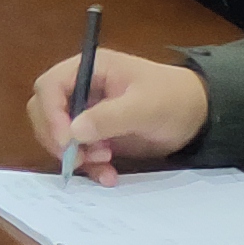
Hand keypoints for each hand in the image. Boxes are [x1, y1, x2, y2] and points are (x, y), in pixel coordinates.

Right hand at [28, 47, 209, 183]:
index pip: (49, 86)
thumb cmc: (173, 99)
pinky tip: (108, 175)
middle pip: (45, 111)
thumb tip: (73, 132)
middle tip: (80, 158)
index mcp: (89, 69)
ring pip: (58, 135)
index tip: (65, 142)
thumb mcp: (144, 106)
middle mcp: (81, 88)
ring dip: (75, 155)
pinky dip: (89, 167)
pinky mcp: (95, 134)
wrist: (198, 116)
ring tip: (104, 163)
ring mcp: (86, 112)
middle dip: (58, 138)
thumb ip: (109, 117)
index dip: (50, 114)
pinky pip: (78, 152)